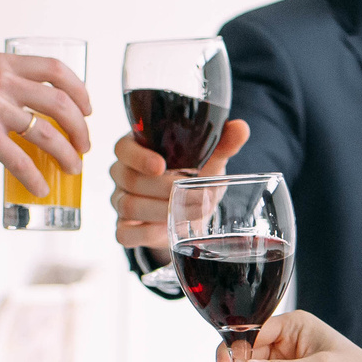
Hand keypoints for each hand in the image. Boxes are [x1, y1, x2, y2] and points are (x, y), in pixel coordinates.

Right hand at [0, 53, 92, 195]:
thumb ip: (2, 86)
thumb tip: (36, 109)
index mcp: (0, 63)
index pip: (55, 69)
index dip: (79, 90)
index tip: (88, 109)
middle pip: (60, 102)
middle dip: (80, 127)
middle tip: (85, 145)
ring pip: (47, 133)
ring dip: (67, 154)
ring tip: (73, 168)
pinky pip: (22, 160)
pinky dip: (36, 177)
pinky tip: (42, 188)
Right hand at [111, 118, 250, 249]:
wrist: (193, 211)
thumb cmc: (196, 175)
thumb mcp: (211, 160)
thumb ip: (223, 144)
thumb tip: (241, 128)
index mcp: (138, 148)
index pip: (123, 148)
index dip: (138, 157)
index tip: (161, 166)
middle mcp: (122, 173)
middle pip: (129, 179)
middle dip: (164, 189)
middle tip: (196, 196)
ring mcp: (120, 200)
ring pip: (128, 206)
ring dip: (161, 211)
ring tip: (192, 212)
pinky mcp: (124, 228)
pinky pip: (125, 233)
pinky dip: (147, 233)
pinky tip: (168, 229)